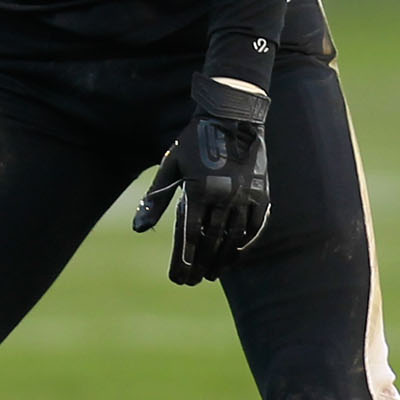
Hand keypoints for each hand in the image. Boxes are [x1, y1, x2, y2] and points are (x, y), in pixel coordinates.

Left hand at [132, 83, 272, 285]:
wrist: (233, 117)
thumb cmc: (195, 142)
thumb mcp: (171, 167)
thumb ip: (155, 200)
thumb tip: (138, 229)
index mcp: (198, 190)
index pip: (189, 236)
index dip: (183, 261)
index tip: (178, 279)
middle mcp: (223, 197)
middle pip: (211, 242)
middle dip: (200, 266)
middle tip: (192, 282)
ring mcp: (245, 197)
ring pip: (233, 239)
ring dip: (222, 260)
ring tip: (212, 275)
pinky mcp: (261, 194)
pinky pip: (254, 228)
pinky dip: (244, 245)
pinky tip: (234, 256)